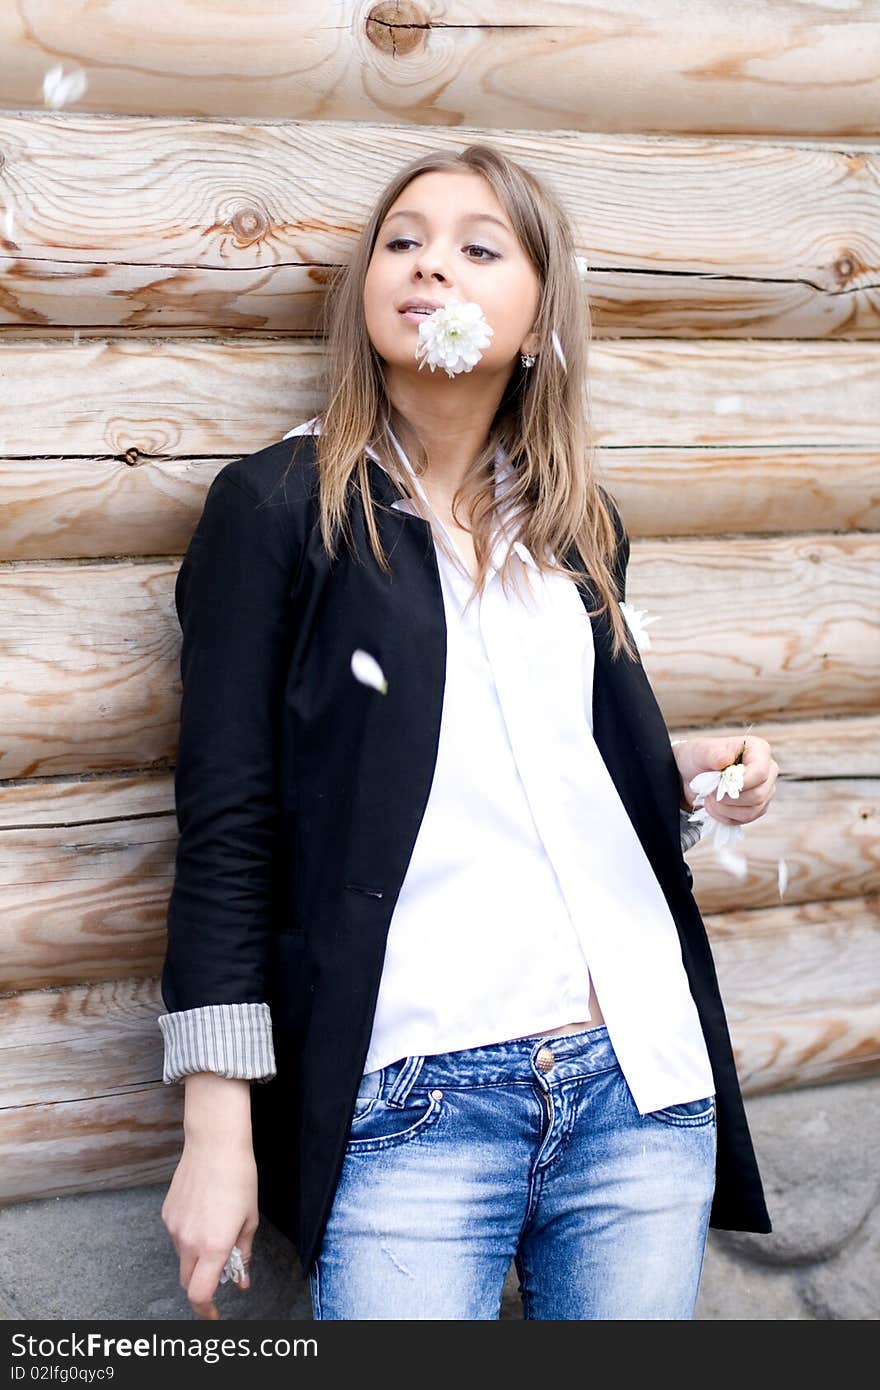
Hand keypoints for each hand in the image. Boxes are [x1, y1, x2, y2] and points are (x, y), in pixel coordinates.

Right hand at [161, 1135, 258, 1319]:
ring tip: (217, 1225)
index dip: (206, 1311)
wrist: (214, 1143)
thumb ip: (243, 1254)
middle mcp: (188, 1241)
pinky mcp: (166, 1214)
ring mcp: (174, 1228)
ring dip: (197, 1256)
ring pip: (183, 1257)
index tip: (214, 1315)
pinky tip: (204, 1211)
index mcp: (213, 1246)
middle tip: (220, 1271)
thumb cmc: (239, 1177)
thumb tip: (241, 1280)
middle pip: (188, 1282)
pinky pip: (177, 1235)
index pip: (200, 1294)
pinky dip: (190, 1235)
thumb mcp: (249, 1218)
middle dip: (202, 1286)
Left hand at [673, 735, 777, 825]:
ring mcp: (765, 789)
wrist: (693, 774)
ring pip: (753, 810)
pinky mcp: (758, 806)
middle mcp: (768, 769)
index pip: (760, 772)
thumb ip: (712, 754)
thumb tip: (726, 759)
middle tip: (711, 793)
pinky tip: (715, 807)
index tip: (719, 786)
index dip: (741, 784)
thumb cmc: (699, 757)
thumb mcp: (700, 751)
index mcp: (758, 750)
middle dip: (730, 799)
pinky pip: (747, 818)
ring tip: (710, 799)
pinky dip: (726, 816)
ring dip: (726, 809)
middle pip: (759, 794)